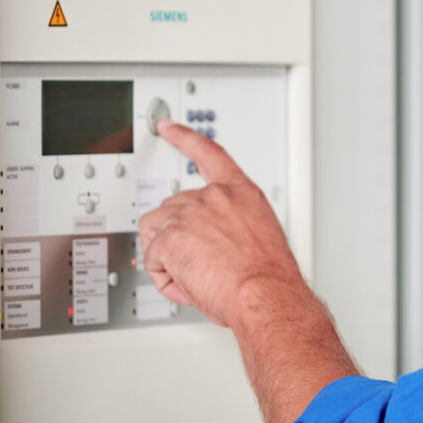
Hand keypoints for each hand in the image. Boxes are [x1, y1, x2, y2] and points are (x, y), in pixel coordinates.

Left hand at [138, 119, 297, 326]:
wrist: (266, 295)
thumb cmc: (269, 278)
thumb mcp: (258, 239)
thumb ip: (230, 228)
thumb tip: (210, 245)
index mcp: (240, 194)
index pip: (209, 155)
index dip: (184, 139)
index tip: (167, 128)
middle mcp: (214, 196)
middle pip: (170, 209)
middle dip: (176, 238)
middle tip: (201, 265)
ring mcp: (190, 213)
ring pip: (155, 234)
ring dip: (168, 258)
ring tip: (197, 276)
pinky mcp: (171, 235)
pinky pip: (153, 261)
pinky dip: (167, 279)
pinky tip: (191, 284)